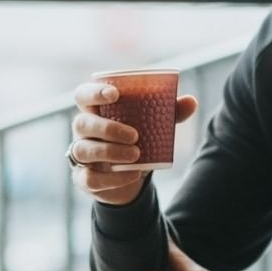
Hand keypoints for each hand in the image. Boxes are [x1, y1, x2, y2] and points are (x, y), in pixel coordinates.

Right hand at [69, 80, 197, 204]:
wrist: (130, 177)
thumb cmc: (137, 141)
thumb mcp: (153, 126)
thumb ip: (170, 113)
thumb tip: (191, 101)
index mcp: (95, 110)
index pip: (83, 95)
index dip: (94, 92)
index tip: (115, 94)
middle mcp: (83, 131)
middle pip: (82, 122)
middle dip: (107, 128)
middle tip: (135, 135)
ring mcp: (80, 155)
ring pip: (82, 150)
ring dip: (110, 152)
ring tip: (136, 155)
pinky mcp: (83, 178)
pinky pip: (90, 178)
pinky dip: (113, 178)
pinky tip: (132, 175)